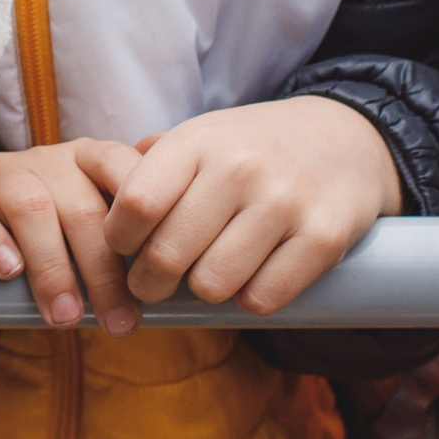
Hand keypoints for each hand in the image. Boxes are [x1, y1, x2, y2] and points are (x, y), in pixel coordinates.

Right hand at [0, 139, 145, 332]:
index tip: (158, 279)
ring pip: (32, 208)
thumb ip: (129, 243)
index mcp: (91, 161)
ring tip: (63, 318)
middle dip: (103, 271)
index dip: (147, 223)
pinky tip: (6, 271)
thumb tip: (182, 289)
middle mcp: (49, 158)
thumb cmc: (48, 238)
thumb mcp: (91, 228)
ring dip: (53, 268)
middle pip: (82, 207)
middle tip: (117, 324)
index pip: (127, 173)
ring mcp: (0, 170)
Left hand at [100, 97, 402, 319]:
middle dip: (150, 283)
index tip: (123, 250)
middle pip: (167, 256)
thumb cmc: (253, 149)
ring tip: (209, 273)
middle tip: (153, 284)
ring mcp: (285, 202)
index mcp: (199, 140)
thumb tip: (90, 197)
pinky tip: (252, 277)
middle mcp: (240, 167)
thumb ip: (147, 166)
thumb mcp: (201, 138)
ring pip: (212, 285)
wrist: (347, 139)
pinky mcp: (324, 238)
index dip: (117, 241)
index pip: (135, 204)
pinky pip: (263, 299)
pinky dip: (250, 300)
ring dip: (204, 291)